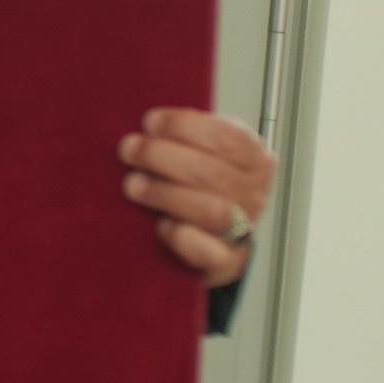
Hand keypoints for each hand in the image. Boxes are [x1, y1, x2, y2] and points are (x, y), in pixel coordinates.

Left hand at [119, 108, 275, 286]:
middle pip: (211, 171)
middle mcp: (254, 193)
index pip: (227, 137)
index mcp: (254, 159)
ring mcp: (242, 228)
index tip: (150, 122)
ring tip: (133, 184)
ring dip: (165, 194)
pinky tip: (160, 225)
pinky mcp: (226, 261)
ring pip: (212, 210)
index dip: (184, 126)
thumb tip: (152, 122)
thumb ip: (188, 135)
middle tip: (129, 149)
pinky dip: (181, 236)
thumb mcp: (202, 150)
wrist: (211, 239)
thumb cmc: (200, 186)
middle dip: (162, 156)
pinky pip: (209, 251)